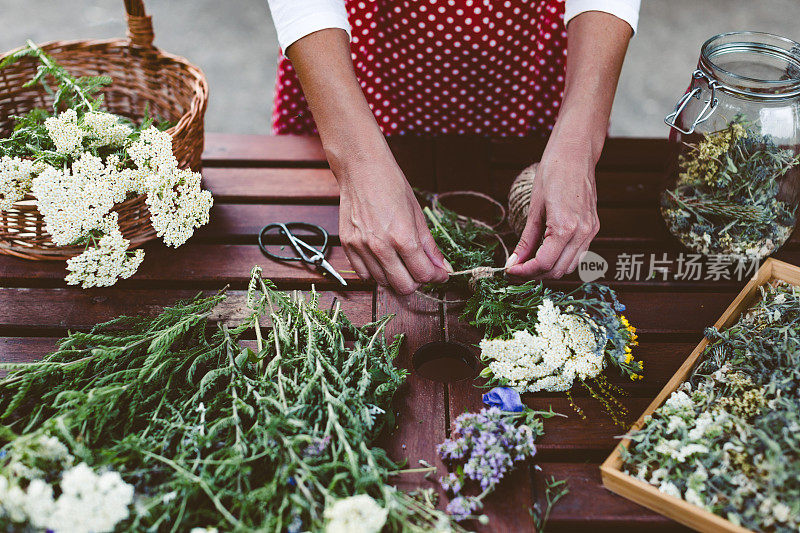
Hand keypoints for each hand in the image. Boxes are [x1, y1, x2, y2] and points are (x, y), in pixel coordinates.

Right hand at [337, 153, 450, 293]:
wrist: (361, 168)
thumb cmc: (391, 185)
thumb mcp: (417, 214)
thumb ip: (429, 245)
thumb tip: (441, 267)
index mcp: (403, 237)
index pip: (424, 274)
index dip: (436, 276)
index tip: (440, 274)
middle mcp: (381, 246)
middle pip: (403, 286)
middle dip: (417, 281)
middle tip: (420, 269)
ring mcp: (361, 247)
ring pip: (383, 282)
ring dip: (396, 277)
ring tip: (401, 261)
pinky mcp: (348, 245)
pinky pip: (363, 274)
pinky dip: (376, 272)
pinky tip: (383, 260)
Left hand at [505, 137, 599, 278]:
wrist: (575, 154)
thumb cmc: (553, 173)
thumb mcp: (534, 208)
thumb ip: (526, 240)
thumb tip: (513, 262)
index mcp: (565, 227)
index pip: (543, 264)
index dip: (524, 272)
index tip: (510, 270)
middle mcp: (582, 233)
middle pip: (557, 271)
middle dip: (535, 274)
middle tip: (517, 268)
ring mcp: (590, 231)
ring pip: (569, 267)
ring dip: (549, 269)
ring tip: (530, 262)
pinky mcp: (593, 228)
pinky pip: (578, 255)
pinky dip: (561, 259)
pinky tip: (546, 251)